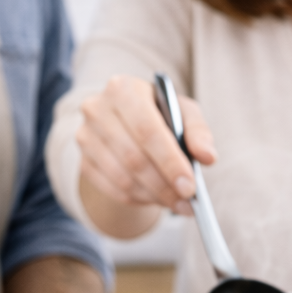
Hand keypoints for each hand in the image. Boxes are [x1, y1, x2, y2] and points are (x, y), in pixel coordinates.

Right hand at [77, 75, 215, 233]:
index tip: (190, 187)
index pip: (146, 130)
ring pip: (123, 179)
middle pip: (133, 158)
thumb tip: (208, 157)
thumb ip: (198, 132)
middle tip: (187, 202)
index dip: (169, 162)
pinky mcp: (83, 162)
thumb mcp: (182, 113)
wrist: (126, 123)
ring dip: (154, 196)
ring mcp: (85, 137)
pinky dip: (139, 199)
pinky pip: (113, 190)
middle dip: (164, 185)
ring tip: (177, 203)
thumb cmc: (160, 115)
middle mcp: (97, 110)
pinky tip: (157, 199)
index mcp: (123, 89)